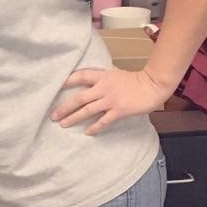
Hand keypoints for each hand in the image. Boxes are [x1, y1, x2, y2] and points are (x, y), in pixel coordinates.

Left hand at [49, 67, 172, 135]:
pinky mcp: (119, 110)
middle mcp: (104, 88)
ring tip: (63, 124)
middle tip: (53, 115)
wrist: (153, 85)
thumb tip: (90, 80)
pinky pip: (104, 121)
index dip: (66, 82)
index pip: (80, 76)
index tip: (54, 88)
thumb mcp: (115, 73)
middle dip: (65, 107)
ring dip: (74, 118)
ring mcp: (111, 100)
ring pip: (88, 110)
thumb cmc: (135, 79)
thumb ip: (102, 77)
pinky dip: (94, 127)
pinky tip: (87, 132)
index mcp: (102, 76)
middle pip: (79, 98)